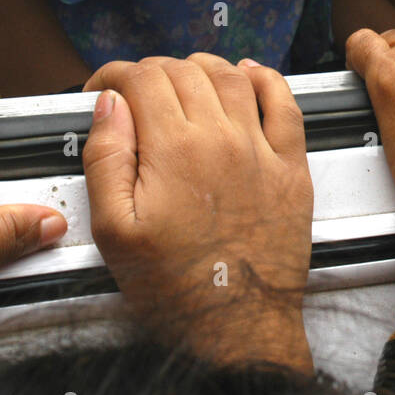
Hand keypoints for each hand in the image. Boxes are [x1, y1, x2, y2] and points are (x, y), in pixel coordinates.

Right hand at [82, 53, 312, 368]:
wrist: (237, 328)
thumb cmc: (175, 290)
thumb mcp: (113, 230)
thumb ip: (106, 157)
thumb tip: (108, 105)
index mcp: (174, 150)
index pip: (143, 79)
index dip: (114, 76)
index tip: (102, 91)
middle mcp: (223, 139)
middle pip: (185, 72)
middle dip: (151, 72)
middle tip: (136, 92)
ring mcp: (263, 151)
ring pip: (233, 78)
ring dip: (203, 67)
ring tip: (182, 77)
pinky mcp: (293, 169)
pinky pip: (286, 104)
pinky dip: (267, 79)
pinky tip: (251, 75)